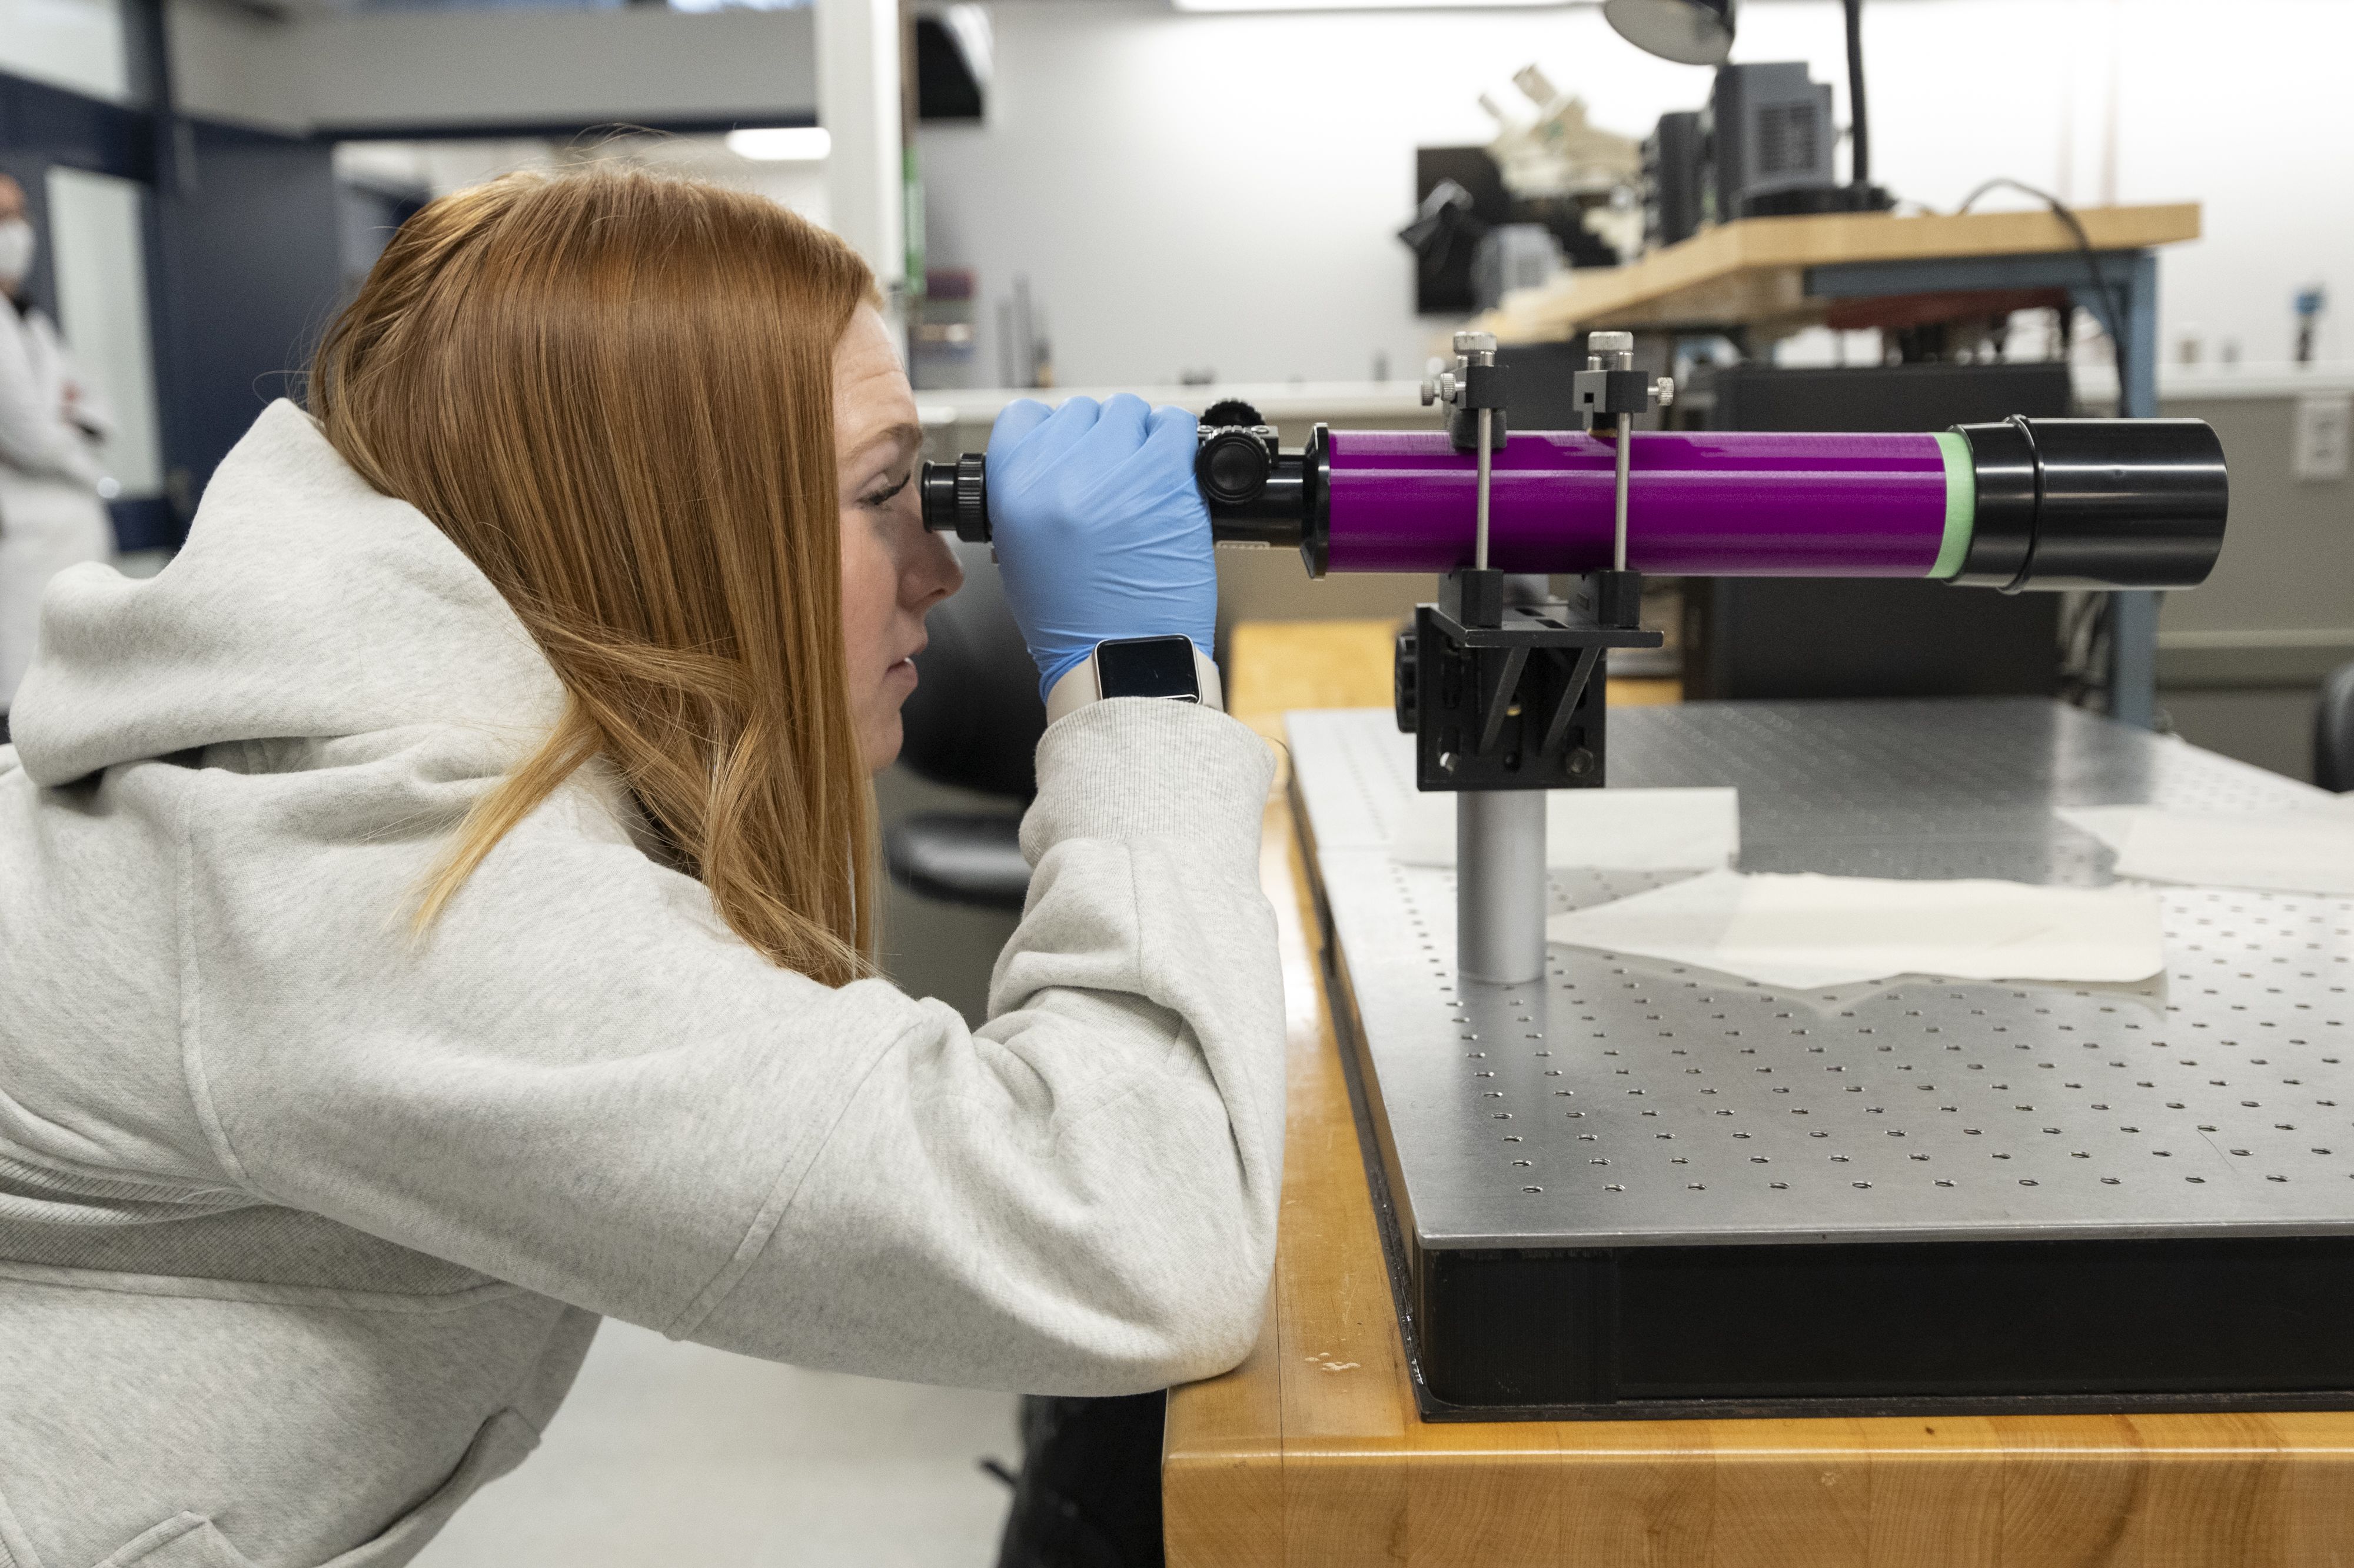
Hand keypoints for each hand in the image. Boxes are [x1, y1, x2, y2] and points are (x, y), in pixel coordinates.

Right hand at [985, 394, 1215, 699]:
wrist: (1123, 661)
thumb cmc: (1075, 623)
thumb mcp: (1018, 556)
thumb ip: (1026, 496)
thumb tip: (1055, 457)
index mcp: (1012, 492)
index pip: (1024, 417)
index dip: (1051, 433)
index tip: (1069, 451)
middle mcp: (1058, 475)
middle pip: (1081, 411)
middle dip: (1098, 441)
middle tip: (1111, 481)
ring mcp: (1113, 473)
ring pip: (1128, 412)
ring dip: (1137, 439)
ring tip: (1143, 482)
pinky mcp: (1165, 480)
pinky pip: (1175, 426)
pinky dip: (1176, 443)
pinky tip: (1172, 474)